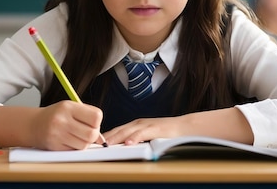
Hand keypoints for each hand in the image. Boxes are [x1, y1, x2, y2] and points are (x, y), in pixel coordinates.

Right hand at [29, 101, 103, 150]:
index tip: (92, 122)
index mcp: (68, 107)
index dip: (97, 122)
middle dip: (93, 135)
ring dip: (84, 142)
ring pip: (84, 145)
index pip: (96, 117)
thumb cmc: (57, 115)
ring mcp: (57, 134)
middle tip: (87, 132)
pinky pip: (74, 151)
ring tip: (77, 136)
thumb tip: (101, 139)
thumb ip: (89, 117)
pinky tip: (69, 140)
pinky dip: (75, 147)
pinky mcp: (54, 146)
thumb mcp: (71, 108)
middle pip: (92, 134)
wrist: (34, 124)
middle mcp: (62, 120)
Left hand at [102, 108, 253, 145]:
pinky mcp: (157, 128)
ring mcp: (147, 125)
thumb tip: (118, 152)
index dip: (100, 139)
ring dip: (115, 138)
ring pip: (127, 131)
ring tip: (103, 145)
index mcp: (134, 127)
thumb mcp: (147, 139)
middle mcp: (138, 124)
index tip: (88, 146)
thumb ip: (134, 143)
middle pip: (116, 131)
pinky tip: (127, 144)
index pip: (113, 132)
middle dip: (102, 139)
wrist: (188, 128)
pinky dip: (135, 138)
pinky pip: (144, 133)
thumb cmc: (166, 136)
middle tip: (89, 146)